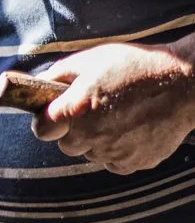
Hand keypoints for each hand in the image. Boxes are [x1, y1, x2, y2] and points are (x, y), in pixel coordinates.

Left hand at [31, 42, 194, 173]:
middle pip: (66, 145)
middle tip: (92, 110)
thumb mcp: (92, 59)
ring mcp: (114, 153)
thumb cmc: (135, 65)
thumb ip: (60, 74)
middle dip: (73, 130)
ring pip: (91, 153)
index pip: (41, 130)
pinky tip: (131, 127)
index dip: (45, 120)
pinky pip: (114, 161)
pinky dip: (118, 149)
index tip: (53, 114)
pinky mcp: (134, 163)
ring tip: (118, 115)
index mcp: (77, 110)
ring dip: (97, 139)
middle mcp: (92, 136)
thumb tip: (40, 85)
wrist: (183, 82)